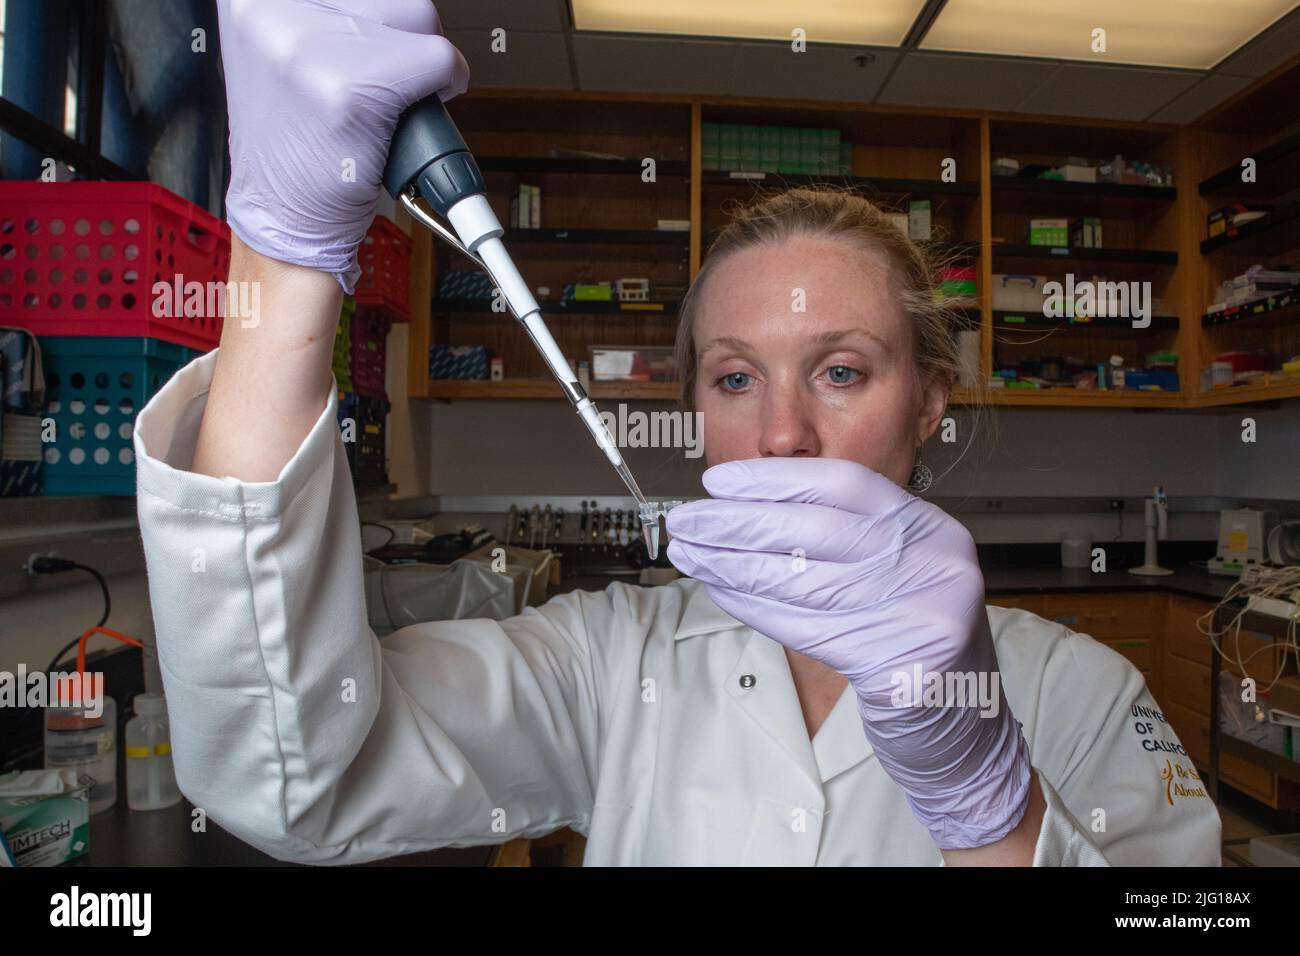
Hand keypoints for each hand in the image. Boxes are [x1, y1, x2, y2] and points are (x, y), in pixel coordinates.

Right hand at [216, 0, 468, 290]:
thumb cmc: (296, 147)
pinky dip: (442, 95)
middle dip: (406, 42)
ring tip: (383, 107)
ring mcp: (309, 47)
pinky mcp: (348, 88)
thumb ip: (325, 20)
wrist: (284, 220)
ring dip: (421, 68)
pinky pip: (437, 63)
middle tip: (378, 87)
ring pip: (420, 19)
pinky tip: (403, 124)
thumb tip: (390, 8)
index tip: (372, 45)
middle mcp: (273, 10)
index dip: (380, 22)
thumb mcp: (287, 55)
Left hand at [665, 457, 1031, 849]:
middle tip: (687, 519)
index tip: (720, 482)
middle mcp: (933, 561)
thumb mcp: (893, 574)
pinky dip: (754, 607)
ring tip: (690, 554)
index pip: (844, 483)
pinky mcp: (900, 663)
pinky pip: (805, 627)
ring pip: (803, 579)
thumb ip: (843, 539)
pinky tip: (720, 591)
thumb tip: (747, 508)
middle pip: (816, 529)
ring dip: (733, 564)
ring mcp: (922, 612)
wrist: (963, 730)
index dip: (775, 480)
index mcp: (930, 528)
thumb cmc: (911, 643)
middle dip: (738, 522)